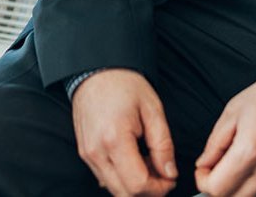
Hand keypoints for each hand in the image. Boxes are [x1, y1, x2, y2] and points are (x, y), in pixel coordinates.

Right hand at [72, 68, 177, 195]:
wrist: (96, 70)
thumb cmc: (123, 84)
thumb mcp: (153, 110)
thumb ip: (163, 145)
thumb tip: (169, 172)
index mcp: (114, 139)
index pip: (137, 185)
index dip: (159, 188)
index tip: (170, 178)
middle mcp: (96, 151)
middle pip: (124, 193)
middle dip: (148, 190)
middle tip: (162, 173)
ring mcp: (88, 154)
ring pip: (114, 189)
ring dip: (134, 184)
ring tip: (147, 161)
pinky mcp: (85, 153)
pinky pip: (104, 177)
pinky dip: (121, 177)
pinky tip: (132, 158)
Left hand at [194, 76, 255, 196]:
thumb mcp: (232, 112)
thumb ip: (214, 143)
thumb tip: (204, 164)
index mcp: (249, 150)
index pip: (217, 189)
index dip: (203, 180)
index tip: (203, 169)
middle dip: (218, 188)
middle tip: (216, 169)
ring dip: (237, 191)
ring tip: (234, 169)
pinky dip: (255, 191)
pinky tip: (252, 171)